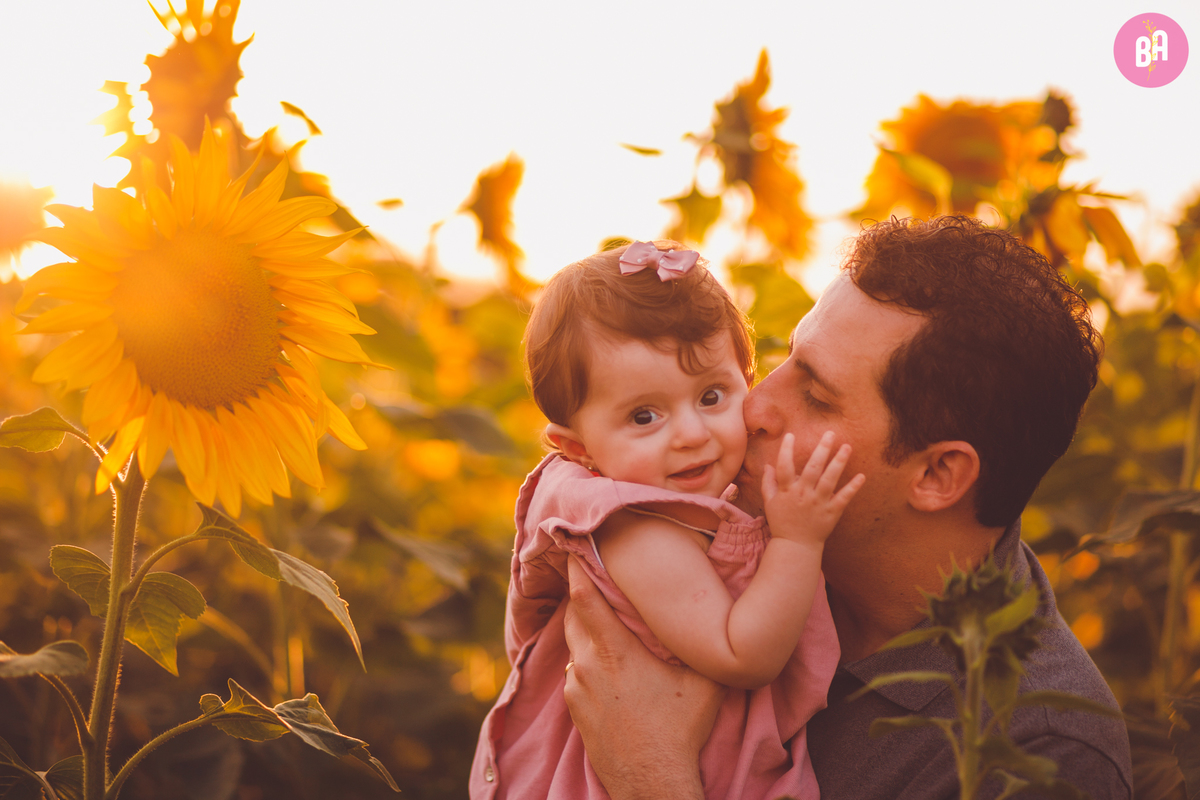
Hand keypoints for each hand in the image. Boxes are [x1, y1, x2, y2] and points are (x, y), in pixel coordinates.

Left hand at [563, 556, 721, 799]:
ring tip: (603, 616)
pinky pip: (575, 671)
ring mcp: (576, 689)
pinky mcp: (574, 709)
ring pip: (573, 644)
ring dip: (584, 627)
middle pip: (573, 616)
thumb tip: (711, 615)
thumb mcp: (701, 681)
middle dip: (582, 594)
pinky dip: (586, 657)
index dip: (576, 568)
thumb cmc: (679, 729)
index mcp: (615, 651)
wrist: (651, 781)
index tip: (574, 546)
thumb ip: (698, 645)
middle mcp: (587, 666)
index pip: (584, 598)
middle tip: (595, 575)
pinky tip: (606, 660)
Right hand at [762, 431, 864, 546]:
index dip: (786, 451)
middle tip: (830, 433)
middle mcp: (803, 494)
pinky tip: (862, 476)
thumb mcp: (770, 502)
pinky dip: (853, 488)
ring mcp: (818, 503)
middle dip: (821, 450)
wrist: (796, 546)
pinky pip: (843, 498)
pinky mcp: (832, 512)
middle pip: (812, 468)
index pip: (784, 467)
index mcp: (787, 491)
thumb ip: (768, 482)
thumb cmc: (782, 522)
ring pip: (829, 480)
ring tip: (847, 447)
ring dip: (839, 463)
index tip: (790, 435)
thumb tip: (768, 465)